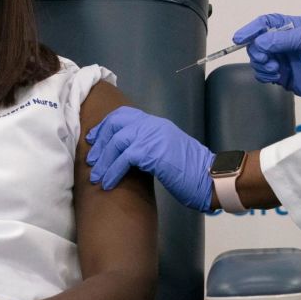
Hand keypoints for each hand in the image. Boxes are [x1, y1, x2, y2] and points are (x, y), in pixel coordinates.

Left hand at [86, 106, 213, 210]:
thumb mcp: (167, 152)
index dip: (105, 126)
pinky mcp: (152, 152)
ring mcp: (153, 137)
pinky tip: (108, 183)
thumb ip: (149, 147)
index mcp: (156, 124)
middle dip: (100, 142)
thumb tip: (128, 156)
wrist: (209, 177)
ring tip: (96, 177)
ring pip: (117, 142)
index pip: (123, 115)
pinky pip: (124, 158)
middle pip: (115, 124)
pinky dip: (112, 171)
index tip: (93, 140)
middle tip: (91, 161)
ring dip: (103, 161)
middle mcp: (153, 125)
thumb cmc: (191, 171)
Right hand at [234, 13, 300, 107]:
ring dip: (261, 64)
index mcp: (294, 27)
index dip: (251, 29)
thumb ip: (286, 39)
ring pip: (259, 59)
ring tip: (275, 70)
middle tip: (266, 59)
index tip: (239, 38)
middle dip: (257, 50)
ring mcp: (284, 60)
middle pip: (258, 42)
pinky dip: (264, 75)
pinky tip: (276, 77)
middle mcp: (286, 43)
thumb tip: (260, 43)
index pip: (266, 23)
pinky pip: (264, 74)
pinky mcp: (285, 77)